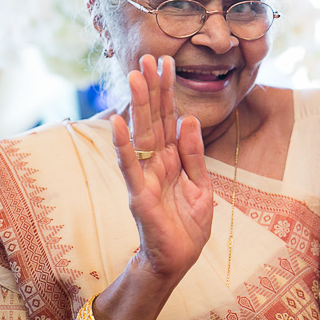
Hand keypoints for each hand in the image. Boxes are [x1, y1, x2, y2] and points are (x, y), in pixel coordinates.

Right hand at [111, 55, 212, 278]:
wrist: (177, 262)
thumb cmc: (187, 227)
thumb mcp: (201, 187)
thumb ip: (194, 155)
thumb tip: (189, 119)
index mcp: (172, 159)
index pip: (170, 119)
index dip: (169, 92)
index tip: (167, 63)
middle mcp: (155, 163)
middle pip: (154, 120)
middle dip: (153, 89)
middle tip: (149, 57)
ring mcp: (144, 177)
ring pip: (141, 136)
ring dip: (138, 105)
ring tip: (135, 77)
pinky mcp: (138, 195)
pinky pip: (129, 166)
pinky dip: (123, 145)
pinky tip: (118, 122)